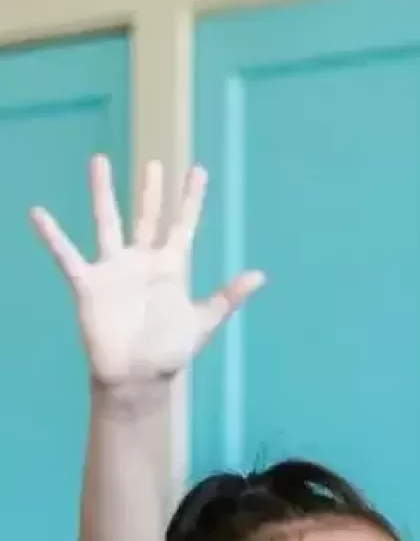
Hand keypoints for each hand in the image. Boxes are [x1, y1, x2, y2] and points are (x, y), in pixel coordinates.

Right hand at [30, 154, 264, 389]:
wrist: (137, 378)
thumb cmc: (169, 352)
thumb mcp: (203, 323)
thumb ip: (227, 297)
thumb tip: (260, 275)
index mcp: (169, 268)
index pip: (182, 225)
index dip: (190, 199)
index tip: (197, 171)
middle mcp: (140, 262)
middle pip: (146, 217)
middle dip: (151, 191)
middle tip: (154, 163)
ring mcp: (113, 270)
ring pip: (107, 222)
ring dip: (103, 193)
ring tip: (99, 161)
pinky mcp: (89, 284)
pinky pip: (67, 256)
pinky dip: (52, 236)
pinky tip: (38, 214)